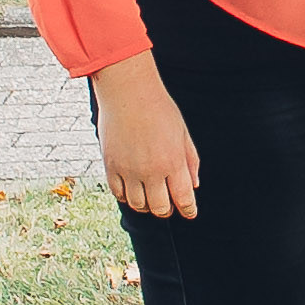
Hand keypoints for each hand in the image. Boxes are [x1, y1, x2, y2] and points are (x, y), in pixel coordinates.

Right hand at [93, 50, 200, 219]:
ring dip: (146, 205)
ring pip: (137, 205)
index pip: (183, 198)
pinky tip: (133, 189)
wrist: (128, 91)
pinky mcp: (110, 166)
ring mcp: (128, 170)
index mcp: (173, 161)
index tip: (190, 213)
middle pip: (160, 208)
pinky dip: (127, 196)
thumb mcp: (183, 132)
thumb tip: (193, 185)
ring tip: (151, 196)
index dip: (188, 210)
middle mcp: (151, 170)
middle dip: (167, 210)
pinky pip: (118, 194)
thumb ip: (190, 160)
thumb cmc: (159, 108)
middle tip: (170, 205)